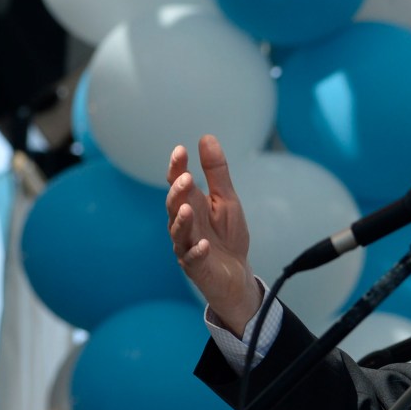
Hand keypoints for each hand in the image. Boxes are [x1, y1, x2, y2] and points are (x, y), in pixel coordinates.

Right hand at [166, 134, 261, 332]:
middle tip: (185, 178)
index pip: (178, 183)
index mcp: (190, 204)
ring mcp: (186, 245)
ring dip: (182, 221)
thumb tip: (206, 138)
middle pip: (174, 206)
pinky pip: (193, 259)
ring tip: (188, 209)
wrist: (236, 272)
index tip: (181, 150)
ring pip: (178, 232)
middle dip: (178, 192)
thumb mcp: (227, 199)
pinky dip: (198, 252)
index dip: (176, 167)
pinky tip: (205, 245)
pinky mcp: (195, 266)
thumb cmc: (227, 234)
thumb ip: (216, 172)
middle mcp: (183, 223)